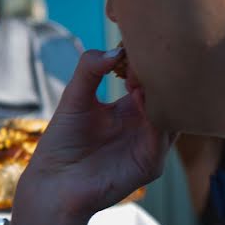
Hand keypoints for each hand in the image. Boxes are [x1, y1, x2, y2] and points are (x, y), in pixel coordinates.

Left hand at [17, 48, 171, 221]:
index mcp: (130, 108)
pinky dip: (157, 116)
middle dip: (162, 74)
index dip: (147, 62)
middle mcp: (145, 125)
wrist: (53, 183)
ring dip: (162, 92)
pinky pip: (163, 137)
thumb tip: (115, 50)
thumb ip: (89, 70)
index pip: (151, 80)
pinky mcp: (150, 164)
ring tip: (143, 72)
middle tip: (150, 53)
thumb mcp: (74, 97)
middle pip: (168, 96)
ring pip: (172, 114)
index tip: (139, 42)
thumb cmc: (62, 142)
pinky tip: (141, 96)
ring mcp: (150, 145)